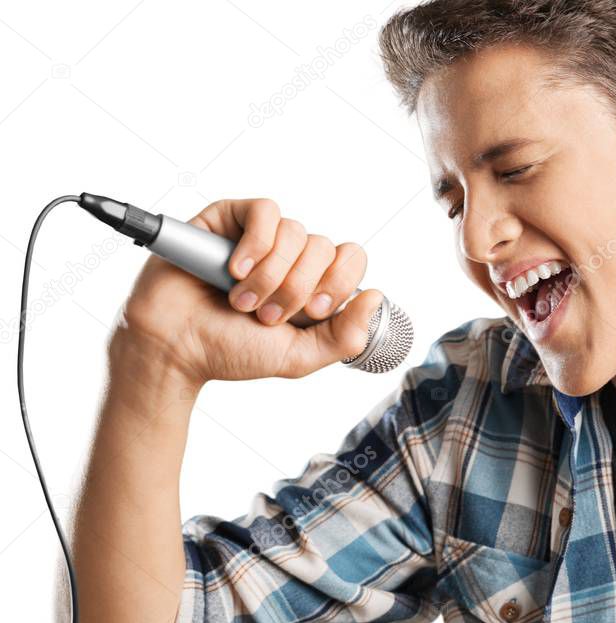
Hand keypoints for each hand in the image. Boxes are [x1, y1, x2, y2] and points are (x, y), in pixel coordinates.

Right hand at [111, 198, 381, 385]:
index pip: (352, 259)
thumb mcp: (299, 356)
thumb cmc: (232, 349)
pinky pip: (266, 212)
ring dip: (270, 276)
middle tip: (265, 315)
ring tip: (241, 301)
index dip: (339, 283)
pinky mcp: (231, 217)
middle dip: (296, 289)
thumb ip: (344, 338)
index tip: (312, 312)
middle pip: (324, 248)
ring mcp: (263, 235)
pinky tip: (235, 270)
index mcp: (314, 282)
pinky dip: (256, 245)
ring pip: (296, 232)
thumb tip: (378, 297)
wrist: (176, 347)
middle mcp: (292, 256)